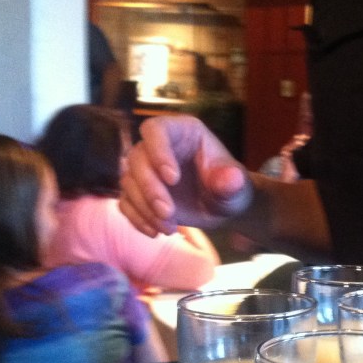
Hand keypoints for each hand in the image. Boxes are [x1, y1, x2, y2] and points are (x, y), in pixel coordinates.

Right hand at [120, 114, 252, 235]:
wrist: (221, 207)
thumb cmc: (230, 187)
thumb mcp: (236, 185)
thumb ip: (232, 181)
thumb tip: (230, 179)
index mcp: (182, 131)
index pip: (156, 130)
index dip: (158, 151)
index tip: (173, 179)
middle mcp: (158, 146)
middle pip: (137, 159)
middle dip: (150, 189)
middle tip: (168, 212)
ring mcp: (146, 169)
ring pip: (129, 182)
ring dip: (145, 208)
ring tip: (169, 228)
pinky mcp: (139, 192)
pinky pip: (126, 202)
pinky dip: (138, 218)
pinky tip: (155, 232)